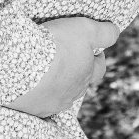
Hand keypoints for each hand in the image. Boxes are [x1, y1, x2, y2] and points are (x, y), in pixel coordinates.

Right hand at [1, 16, 119, 117]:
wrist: (23, 66)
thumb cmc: (57, 46)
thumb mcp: (86, 30)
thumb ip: (105, 33)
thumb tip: (115, 31)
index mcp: (88, 74)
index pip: (100, 68)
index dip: (96, 56)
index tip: (86, 46)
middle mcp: (74, 93)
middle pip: (80, 83)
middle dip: (76, 70)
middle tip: (64, 55)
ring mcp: (55, 103)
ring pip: (61, 93)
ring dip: (56, 82)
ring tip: (45, 67)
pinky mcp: (36, 108)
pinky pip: (41, 102)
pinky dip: (39, 92)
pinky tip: (32, 82)